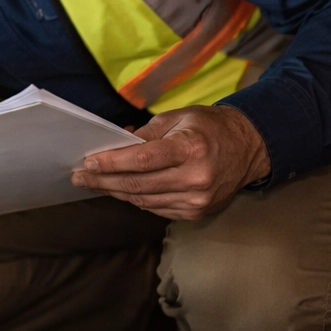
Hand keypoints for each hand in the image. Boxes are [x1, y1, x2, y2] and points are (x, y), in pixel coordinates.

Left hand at [70, 105, 270, 220]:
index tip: (88, 162)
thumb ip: (146, 134)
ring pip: (144, 200)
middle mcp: (196, 178)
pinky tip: (122, 190)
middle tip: (79, 177)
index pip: (143, 160)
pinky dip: (136, 199)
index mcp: (191, 148)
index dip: (112, 163)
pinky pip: (157, 208)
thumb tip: (115, 147)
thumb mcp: (178, 118)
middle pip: (139, 185)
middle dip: (104, 180)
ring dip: (116, 191)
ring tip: (94, 183)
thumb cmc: (210, 127)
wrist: (250, 148)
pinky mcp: (197, 212)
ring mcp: (198, 200)